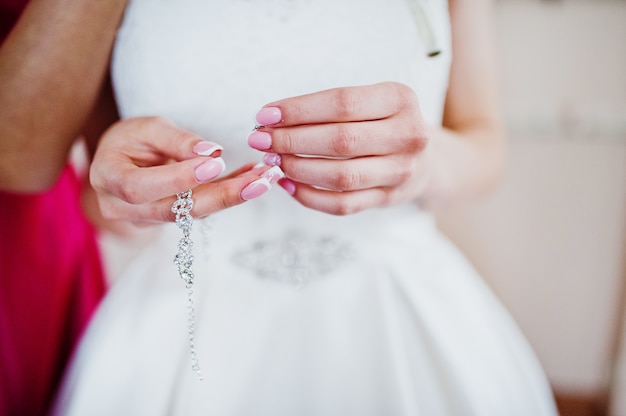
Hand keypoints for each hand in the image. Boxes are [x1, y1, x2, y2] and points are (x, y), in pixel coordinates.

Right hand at [91, 116, 281, 222]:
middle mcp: (124, 208)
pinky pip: (203, 208)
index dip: (179, 179)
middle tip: (259, 181)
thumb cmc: (130, 137)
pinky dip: (229, 192)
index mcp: (108, 179)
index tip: (215, 164)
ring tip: (265, 179)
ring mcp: (148, 219)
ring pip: (194, 212)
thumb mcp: (147, 127)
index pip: (142, 187)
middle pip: (176, 209)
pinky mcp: (171, 219)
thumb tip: (211, 152)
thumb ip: (176, 140)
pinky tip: (256, 179)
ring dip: (233, 196)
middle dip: (221, 196)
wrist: (122, 157)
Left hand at [248, 82, 431, 214]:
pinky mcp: (390, 198)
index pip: (342, 103)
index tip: (265, 115)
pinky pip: (343, 205)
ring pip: (341, 176)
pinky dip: (310, 197)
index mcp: (400, 99)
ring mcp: (401, 171)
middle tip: (260, 140)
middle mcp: (407, 135)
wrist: (428, 160)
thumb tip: (272, 120)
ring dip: (298, 169)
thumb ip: (329, 108)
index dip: (299, 110)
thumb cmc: (385, 123)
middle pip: (340, 141)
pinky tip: (288, 185)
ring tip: (272, 161)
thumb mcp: (371, 101)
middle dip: (291, 141)